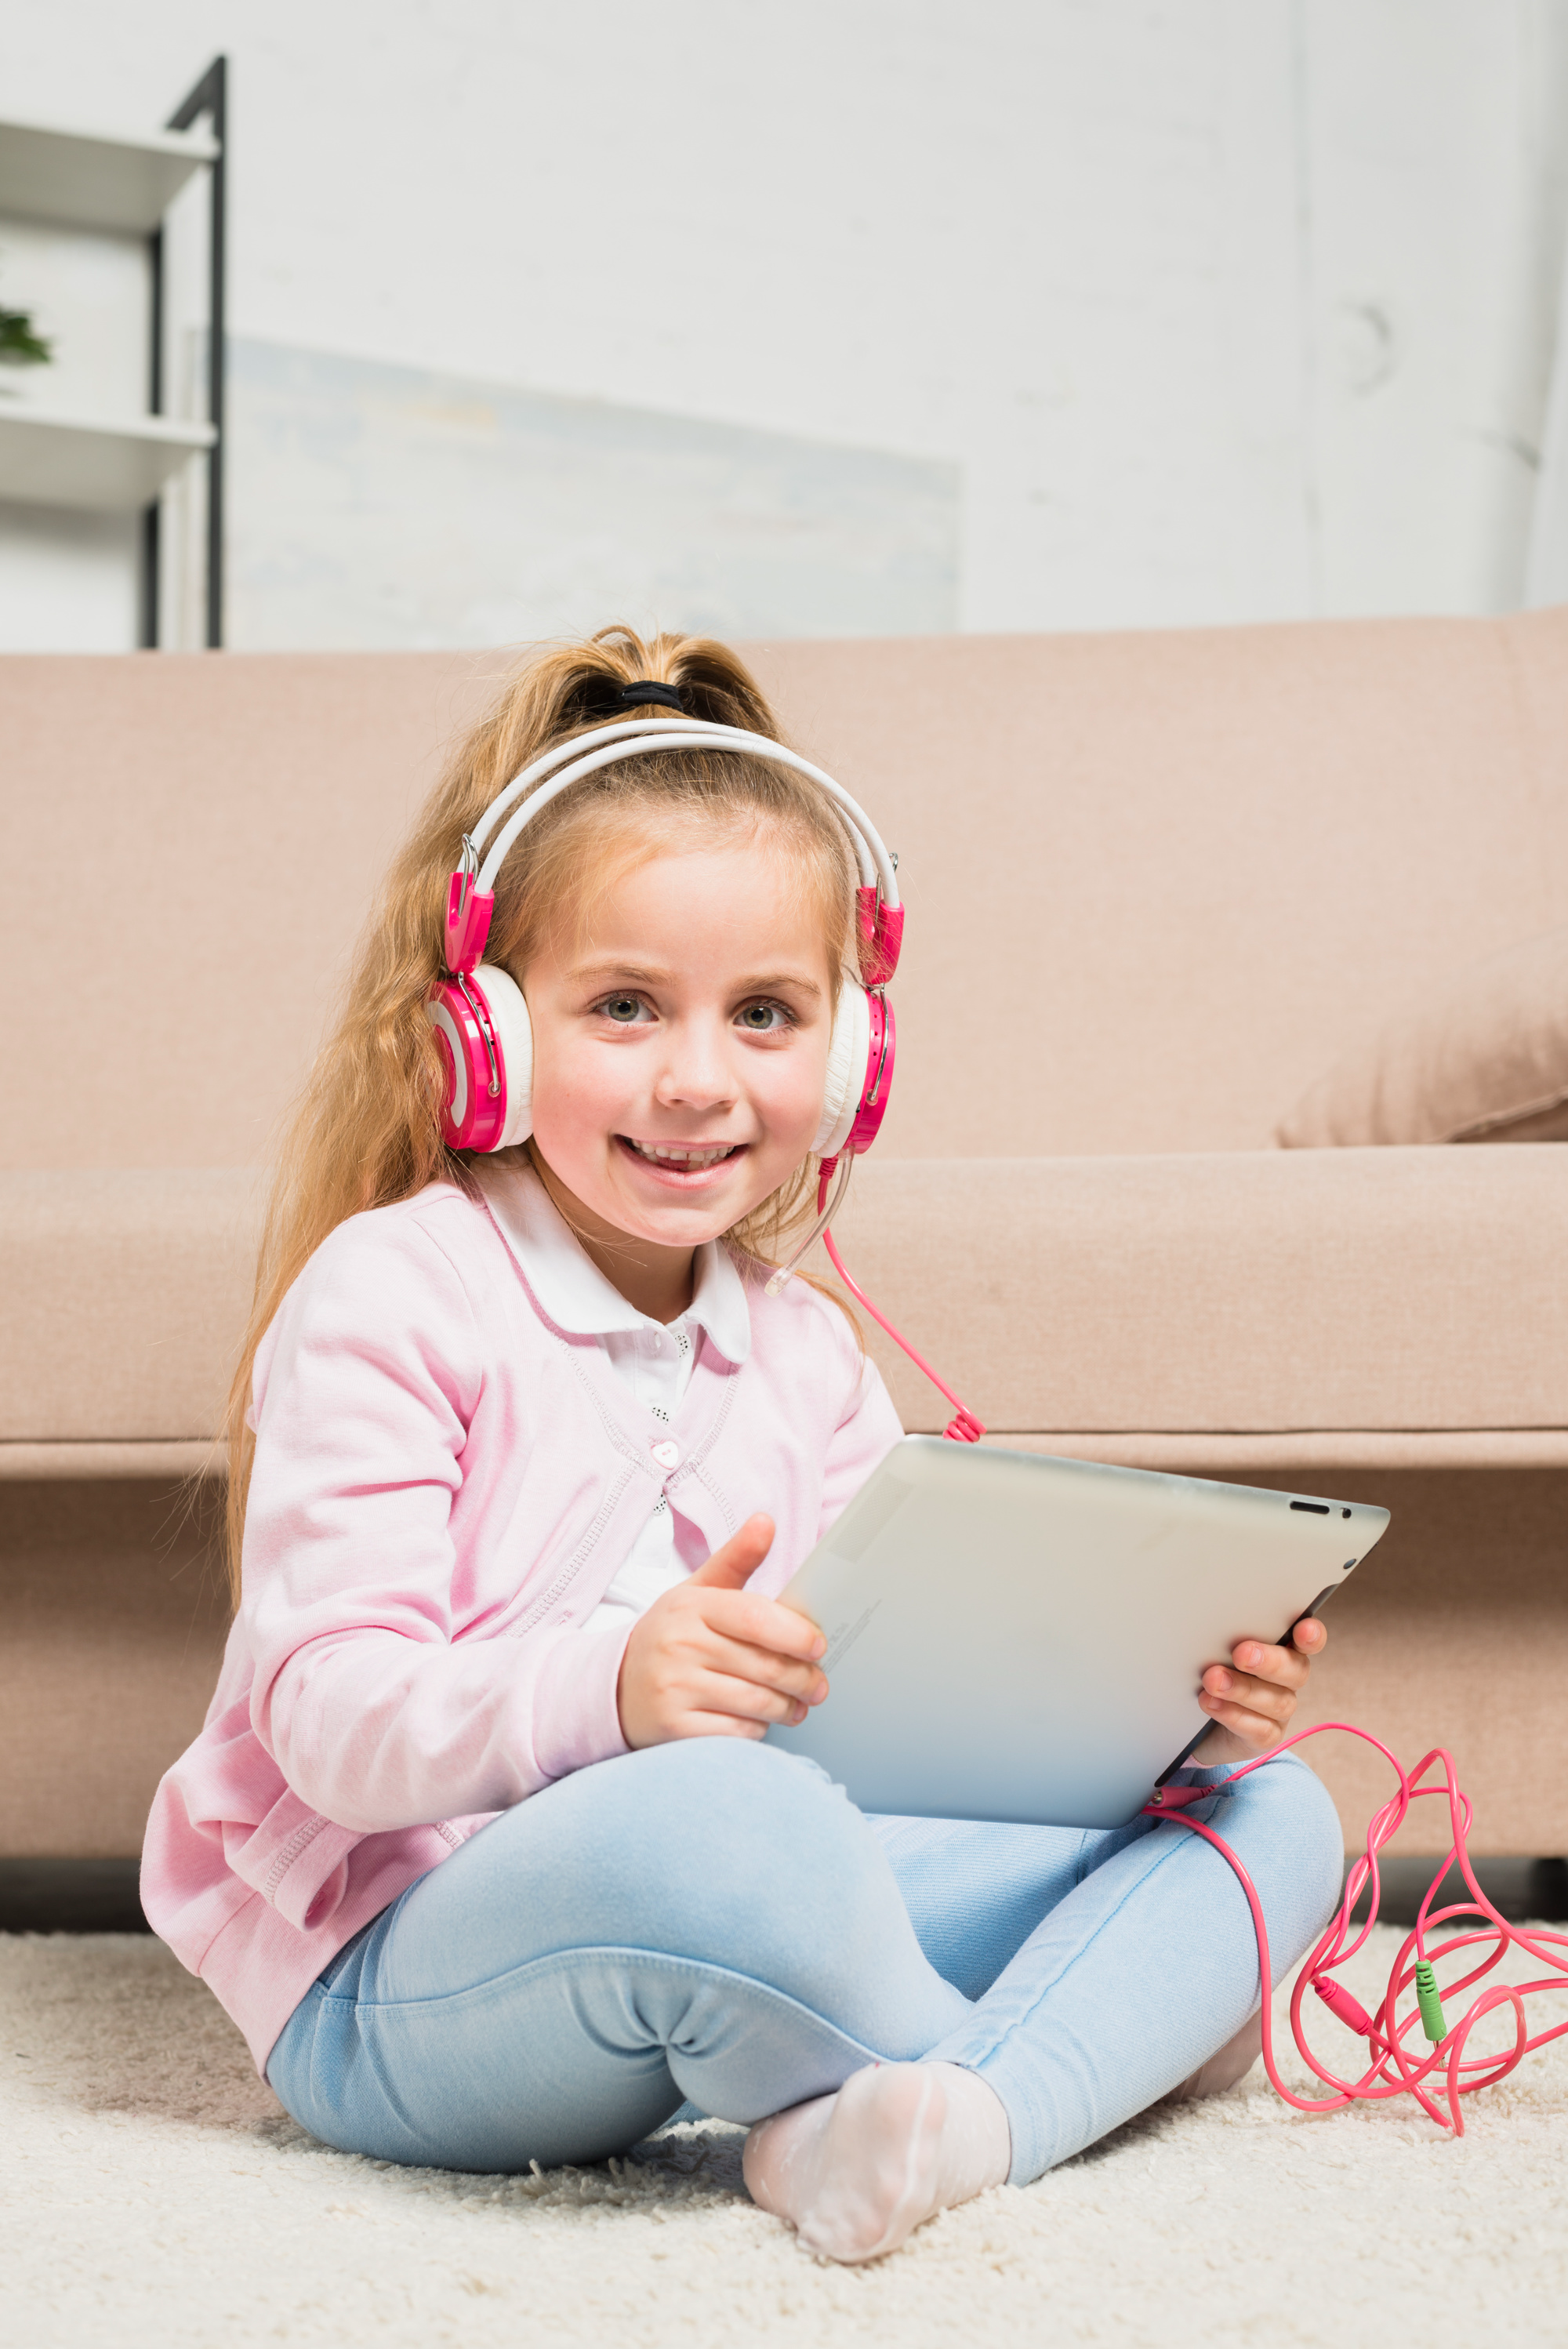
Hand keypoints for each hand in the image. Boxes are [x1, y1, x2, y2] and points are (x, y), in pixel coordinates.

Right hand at [616, 1513, 829, 1748]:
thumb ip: (735, 1559)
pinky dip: (758, 1730)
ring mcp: (674, 1689)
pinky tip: (762, 1720)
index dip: (794, 1633)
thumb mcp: (696, 1592)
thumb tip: (766, 1522)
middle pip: (762, 1665)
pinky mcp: (674, 1729)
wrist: (616, 1686)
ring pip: (755, 1702)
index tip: (818, 1645)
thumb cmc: (671, 1635)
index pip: (754, 1617)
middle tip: (818, 1684)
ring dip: (787, 1707)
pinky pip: (736, 1733)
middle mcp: (679, 1646)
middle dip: (802, 1678)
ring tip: (799, 1704)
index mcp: (690, 1606)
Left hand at [1189, 1614, 1326, 1765]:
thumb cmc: (1214, 1675)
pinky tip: (1212, 1704)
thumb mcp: (1217, 1652)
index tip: (1303, 1628)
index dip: (1311, 1635)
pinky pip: (1260, 1729)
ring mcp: (1279, 1710)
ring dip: (1243, 1689)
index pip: (1308, 1641)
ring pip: (1277, 1701)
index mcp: (1282, 1651)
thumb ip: (1226, 1639)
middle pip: (1296, 1670)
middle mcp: (1287, 1681)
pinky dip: (1234, 1715)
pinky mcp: (1266, 1736)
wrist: (1201, 1725)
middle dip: (1270, 1662)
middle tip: (1241, 1654)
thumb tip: (1211, 1624)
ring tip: (1213, 1681)